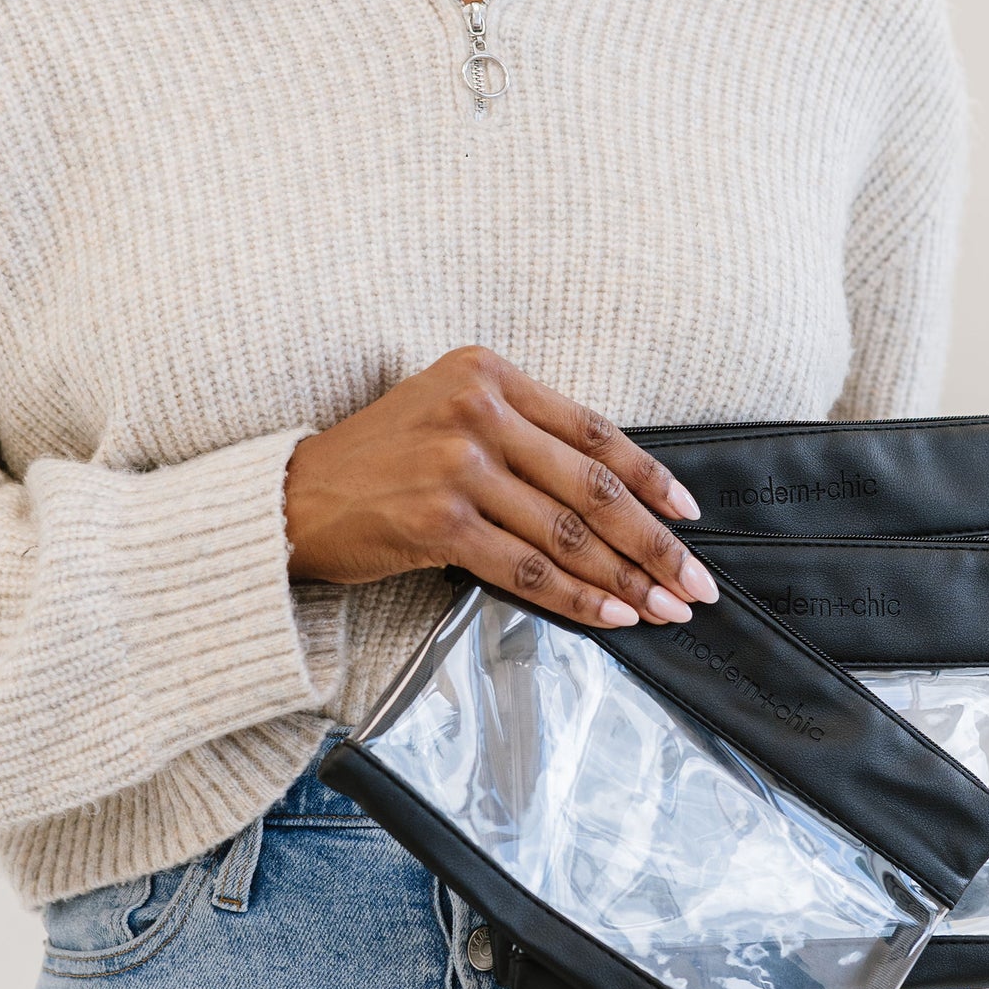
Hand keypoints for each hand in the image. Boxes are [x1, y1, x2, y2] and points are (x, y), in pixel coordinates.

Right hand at [284, 346, 717, 627]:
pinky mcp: (437, 522)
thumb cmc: (378, 462)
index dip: (650, 479)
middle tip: (695, 581)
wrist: (292, 497)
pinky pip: (525, 568)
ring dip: (625, 579)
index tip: (689, 515)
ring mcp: (456, 465)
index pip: (592, 431)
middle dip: (654, 542)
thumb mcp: (448, 414)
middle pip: (590, 486)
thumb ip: (521, 433)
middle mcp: (475, 410)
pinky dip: (575, 597)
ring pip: (565, 532)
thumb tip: (613, 494)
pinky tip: (610, 615)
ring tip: (664, 608)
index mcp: (488, 374)